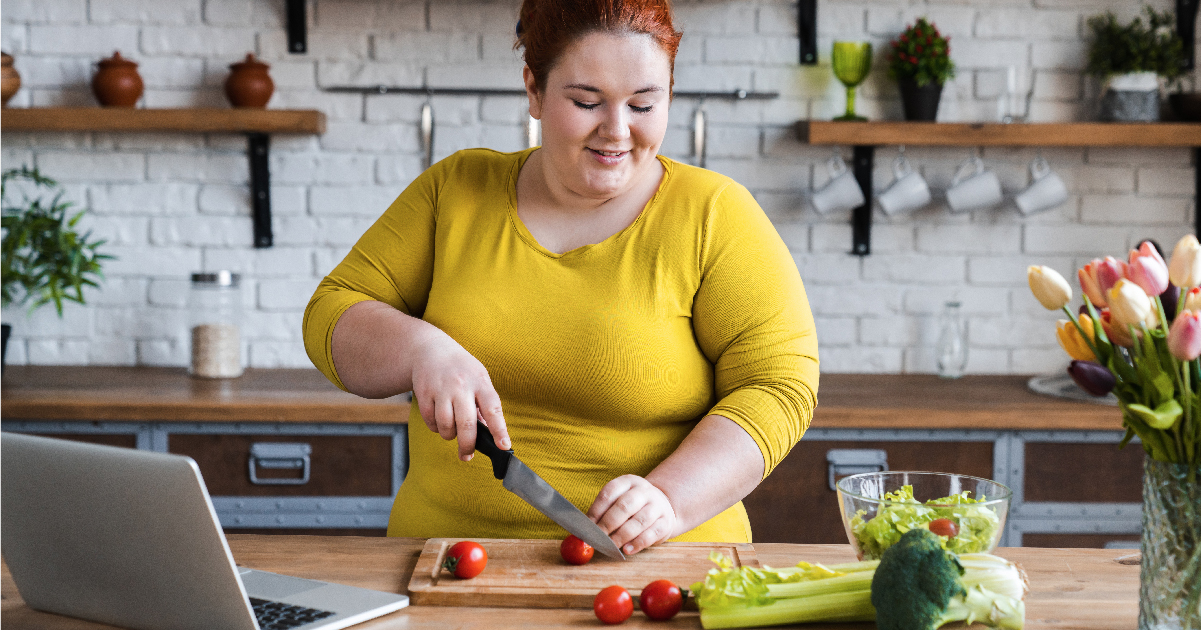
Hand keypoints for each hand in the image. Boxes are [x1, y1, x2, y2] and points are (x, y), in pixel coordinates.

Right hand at [410, 328, 508, 459]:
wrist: (430, 349)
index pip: (493, 408)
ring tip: (452, 430)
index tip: (504, 445)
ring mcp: (441, 389)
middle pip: (466, 424)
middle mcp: (461, 385)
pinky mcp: (424, 393)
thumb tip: (489, 433)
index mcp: (480, 382)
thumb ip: (484, 404)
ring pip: (446, 426)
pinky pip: (430, 422)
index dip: (499, 429)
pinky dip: (435, 427)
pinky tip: (439, 419)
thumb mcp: (479, 379)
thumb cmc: (461, 368)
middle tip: (467, 454)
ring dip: (449, 435)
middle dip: (468, 445)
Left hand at [587, 475, 677, 554]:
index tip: (587, 526)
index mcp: (628, 482)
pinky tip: (626, 550)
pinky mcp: (666, 522)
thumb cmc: (633, 507)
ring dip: (621, 535)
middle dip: (608, 524)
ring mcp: (657, 506)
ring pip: (639, 521)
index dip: (596, 510)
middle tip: (597, 537)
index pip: (610, 492)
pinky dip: (637, 543)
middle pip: (624, 506)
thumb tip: (585, 529)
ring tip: (610, 546)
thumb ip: (603, 512)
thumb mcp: (619, 501)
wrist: (663, 507)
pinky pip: (651, 534)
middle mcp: (644, 491)